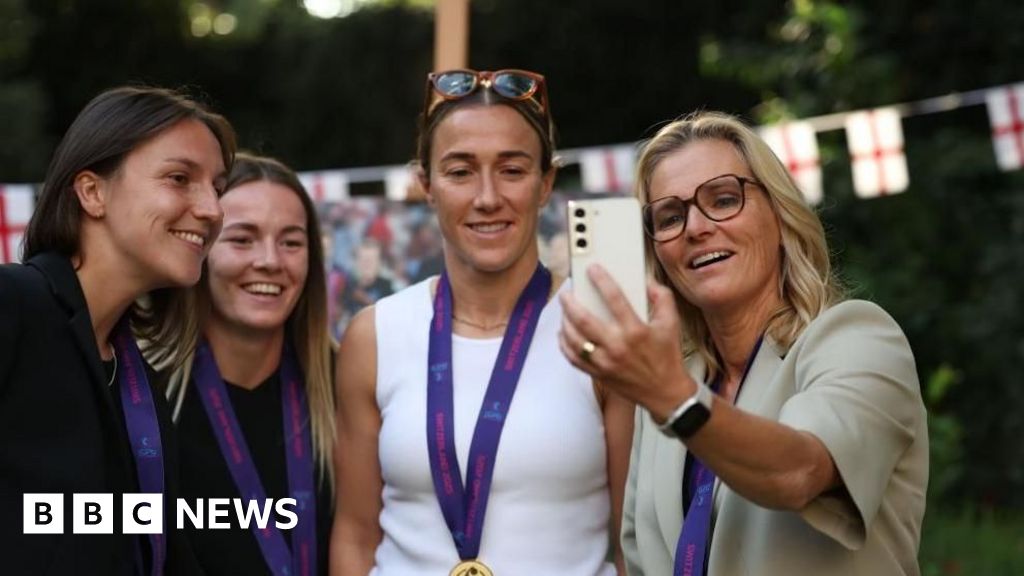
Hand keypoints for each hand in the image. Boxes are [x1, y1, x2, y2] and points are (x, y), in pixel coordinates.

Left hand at [558, 264, 695, 419]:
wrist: (665, 393)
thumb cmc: (667, 356)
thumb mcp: (672, 323)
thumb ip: (661, 298)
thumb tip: (646, 281)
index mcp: (636, 331)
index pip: (614, 298)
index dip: (601, 280)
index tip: (592, 268)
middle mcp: (617, 347)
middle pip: (584, 320)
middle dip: (570, 303)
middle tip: (566, 293)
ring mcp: (605, 362)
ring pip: (574, 339)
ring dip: (564, 322)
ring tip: (564, 310)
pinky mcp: (598, 374)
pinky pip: (573, 358)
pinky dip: (564, 344)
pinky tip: (564, 333)